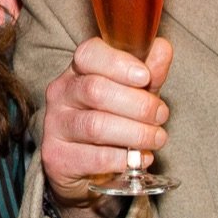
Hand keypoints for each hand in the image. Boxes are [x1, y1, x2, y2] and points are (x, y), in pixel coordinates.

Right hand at [40, 35, 171, 208]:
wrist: (88, 169)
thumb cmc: (114, 122)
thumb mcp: (135, 95)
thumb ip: (148, 73)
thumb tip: (162, 48)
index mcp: (78, 70)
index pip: (89, 54)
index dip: (118, 63)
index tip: (145, 77)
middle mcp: (60, 94)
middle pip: (96, 90)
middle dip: (137, 104)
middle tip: (161, 115)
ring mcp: (54, 126)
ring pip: (96, 125)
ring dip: (135, 133)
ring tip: (157, 138)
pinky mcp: (56, 158)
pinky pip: (94, 157)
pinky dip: (123, 158)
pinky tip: (140, 159)